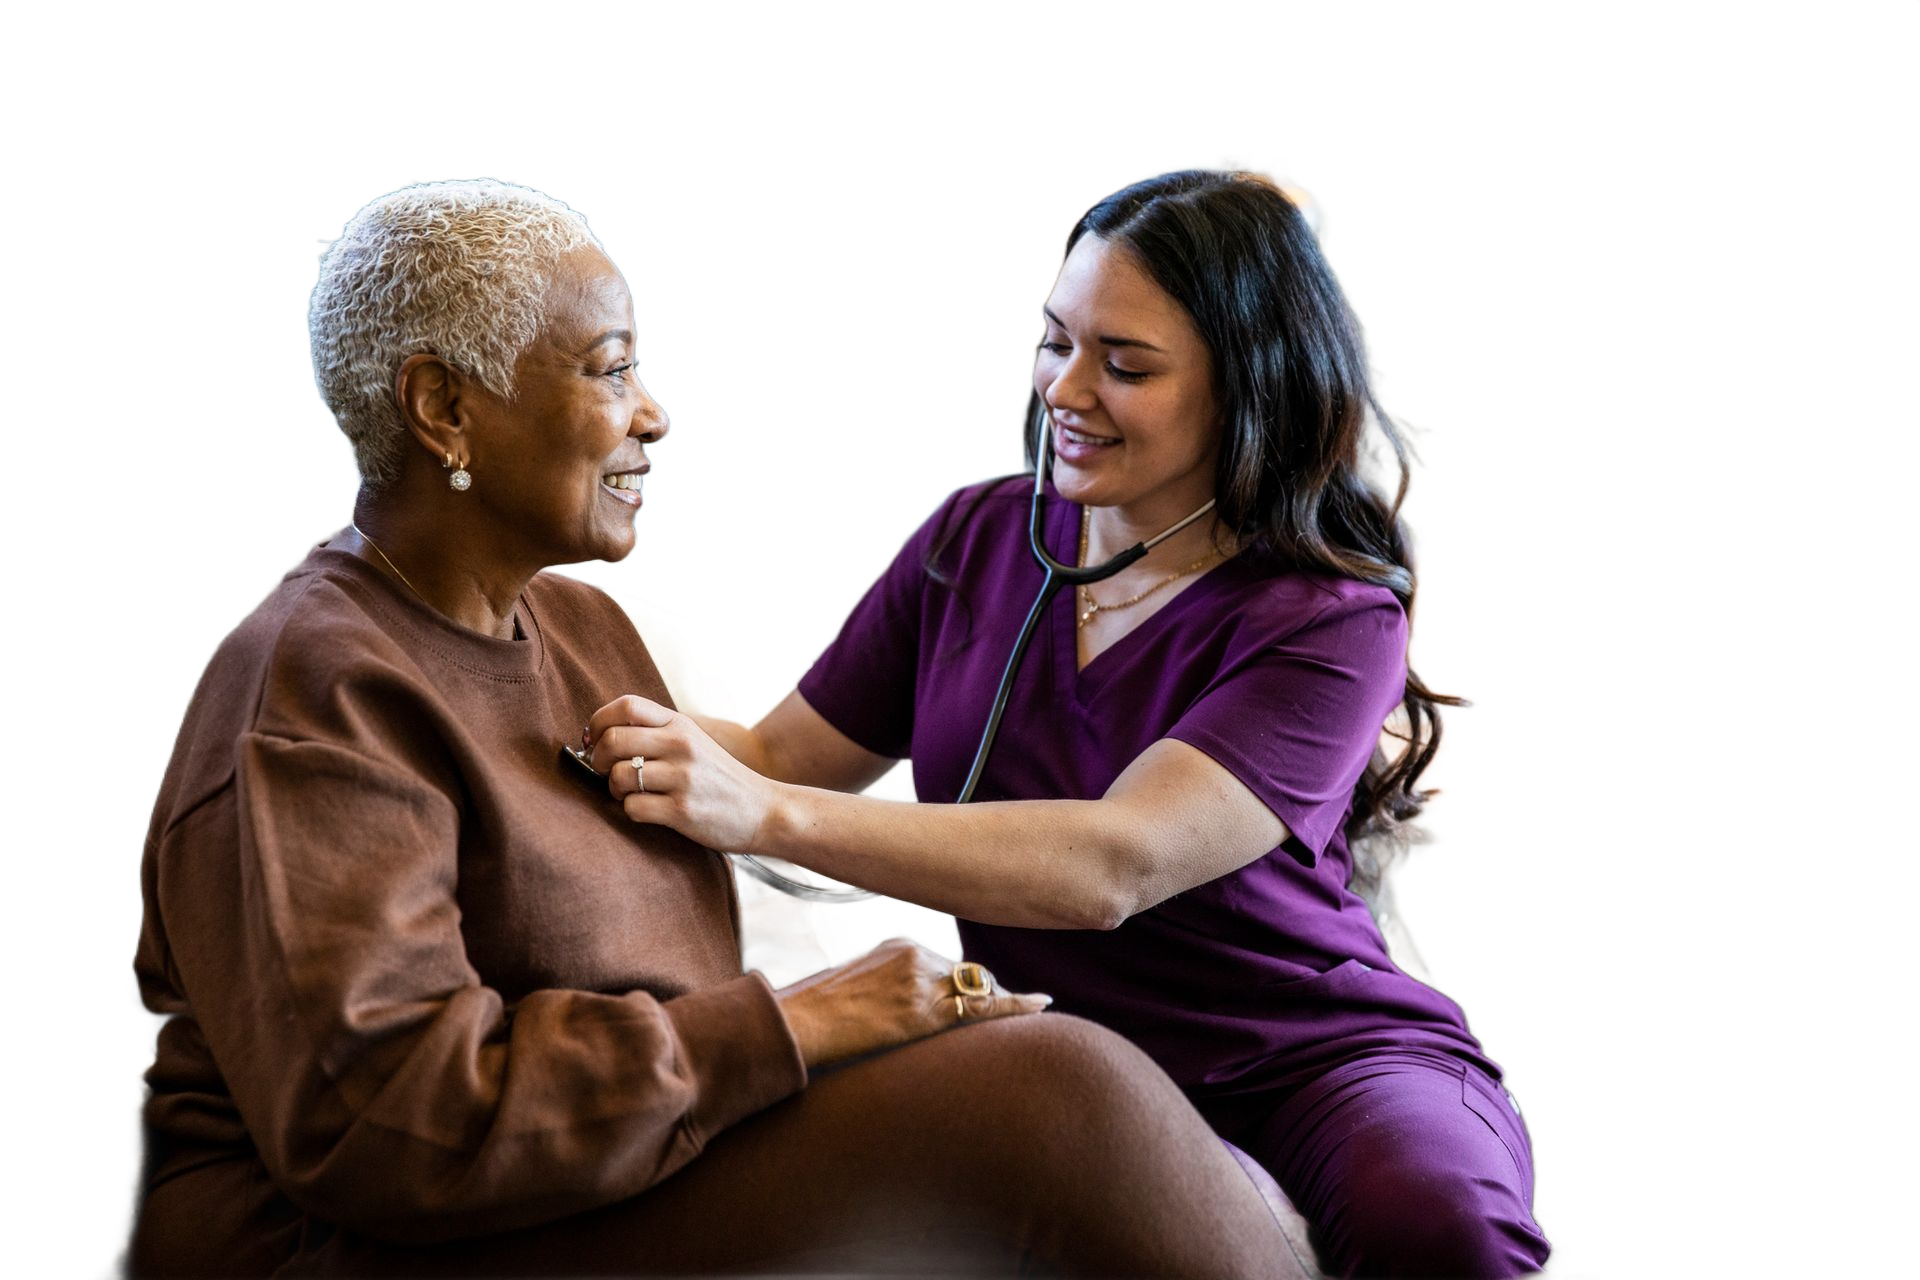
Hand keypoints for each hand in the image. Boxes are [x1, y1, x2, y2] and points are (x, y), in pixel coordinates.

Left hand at [587, 695, 777, 852]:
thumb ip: (655, 733)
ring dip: (614, 789)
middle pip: (613, 739)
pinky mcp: (683, 810)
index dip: (598, 721)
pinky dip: (631, 811)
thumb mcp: (693, 742)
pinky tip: (647, 811)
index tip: (594, 739)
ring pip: (618, 776)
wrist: (764, 810)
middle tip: (606, 771)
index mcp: (680, 723)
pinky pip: (632, 808)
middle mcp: (681, 745)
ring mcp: (683, 778)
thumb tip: (599, 737)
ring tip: (629, 794)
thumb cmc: (719, 778)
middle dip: (598, 758)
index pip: (626, 705)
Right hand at [772, 934, 1051, 1072]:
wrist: (799, 1026)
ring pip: (977, 990)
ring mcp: (923, 982)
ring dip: (1000, 1003)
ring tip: (1026, 1010)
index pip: (946, 962)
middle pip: (966, 974)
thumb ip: (883, 983)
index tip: (976, 990)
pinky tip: (1040, 1005)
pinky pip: (983, 1009)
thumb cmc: (815, 1013)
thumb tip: (887, 1004)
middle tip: (1011, 1007)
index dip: (964, 982)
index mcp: (899, 943)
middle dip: (983, 993)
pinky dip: (1015, 1006)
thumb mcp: (853, 984)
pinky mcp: (927, 1013)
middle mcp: (916, 954)